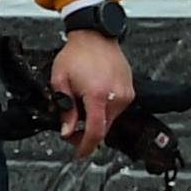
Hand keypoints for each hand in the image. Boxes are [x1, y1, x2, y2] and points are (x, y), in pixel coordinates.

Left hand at [51, 29, 136, 160]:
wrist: (95, 36)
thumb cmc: (76, 54)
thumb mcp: (60, 81)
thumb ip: (65, 109)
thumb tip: (67, 130)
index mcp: (98, 95)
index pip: (95, 132)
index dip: (85, 147)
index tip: (79, 154)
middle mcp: (116, 96)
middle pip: (104, 128)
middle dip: (86, 134)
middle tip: (70, 130)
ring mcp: (126, 93)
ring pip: (110, 119)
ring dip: (95, 121)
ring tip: (79, 108)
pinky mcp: (130, 90)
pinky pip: (116, 109)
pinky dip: (103, 111)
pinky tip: (91, 100)